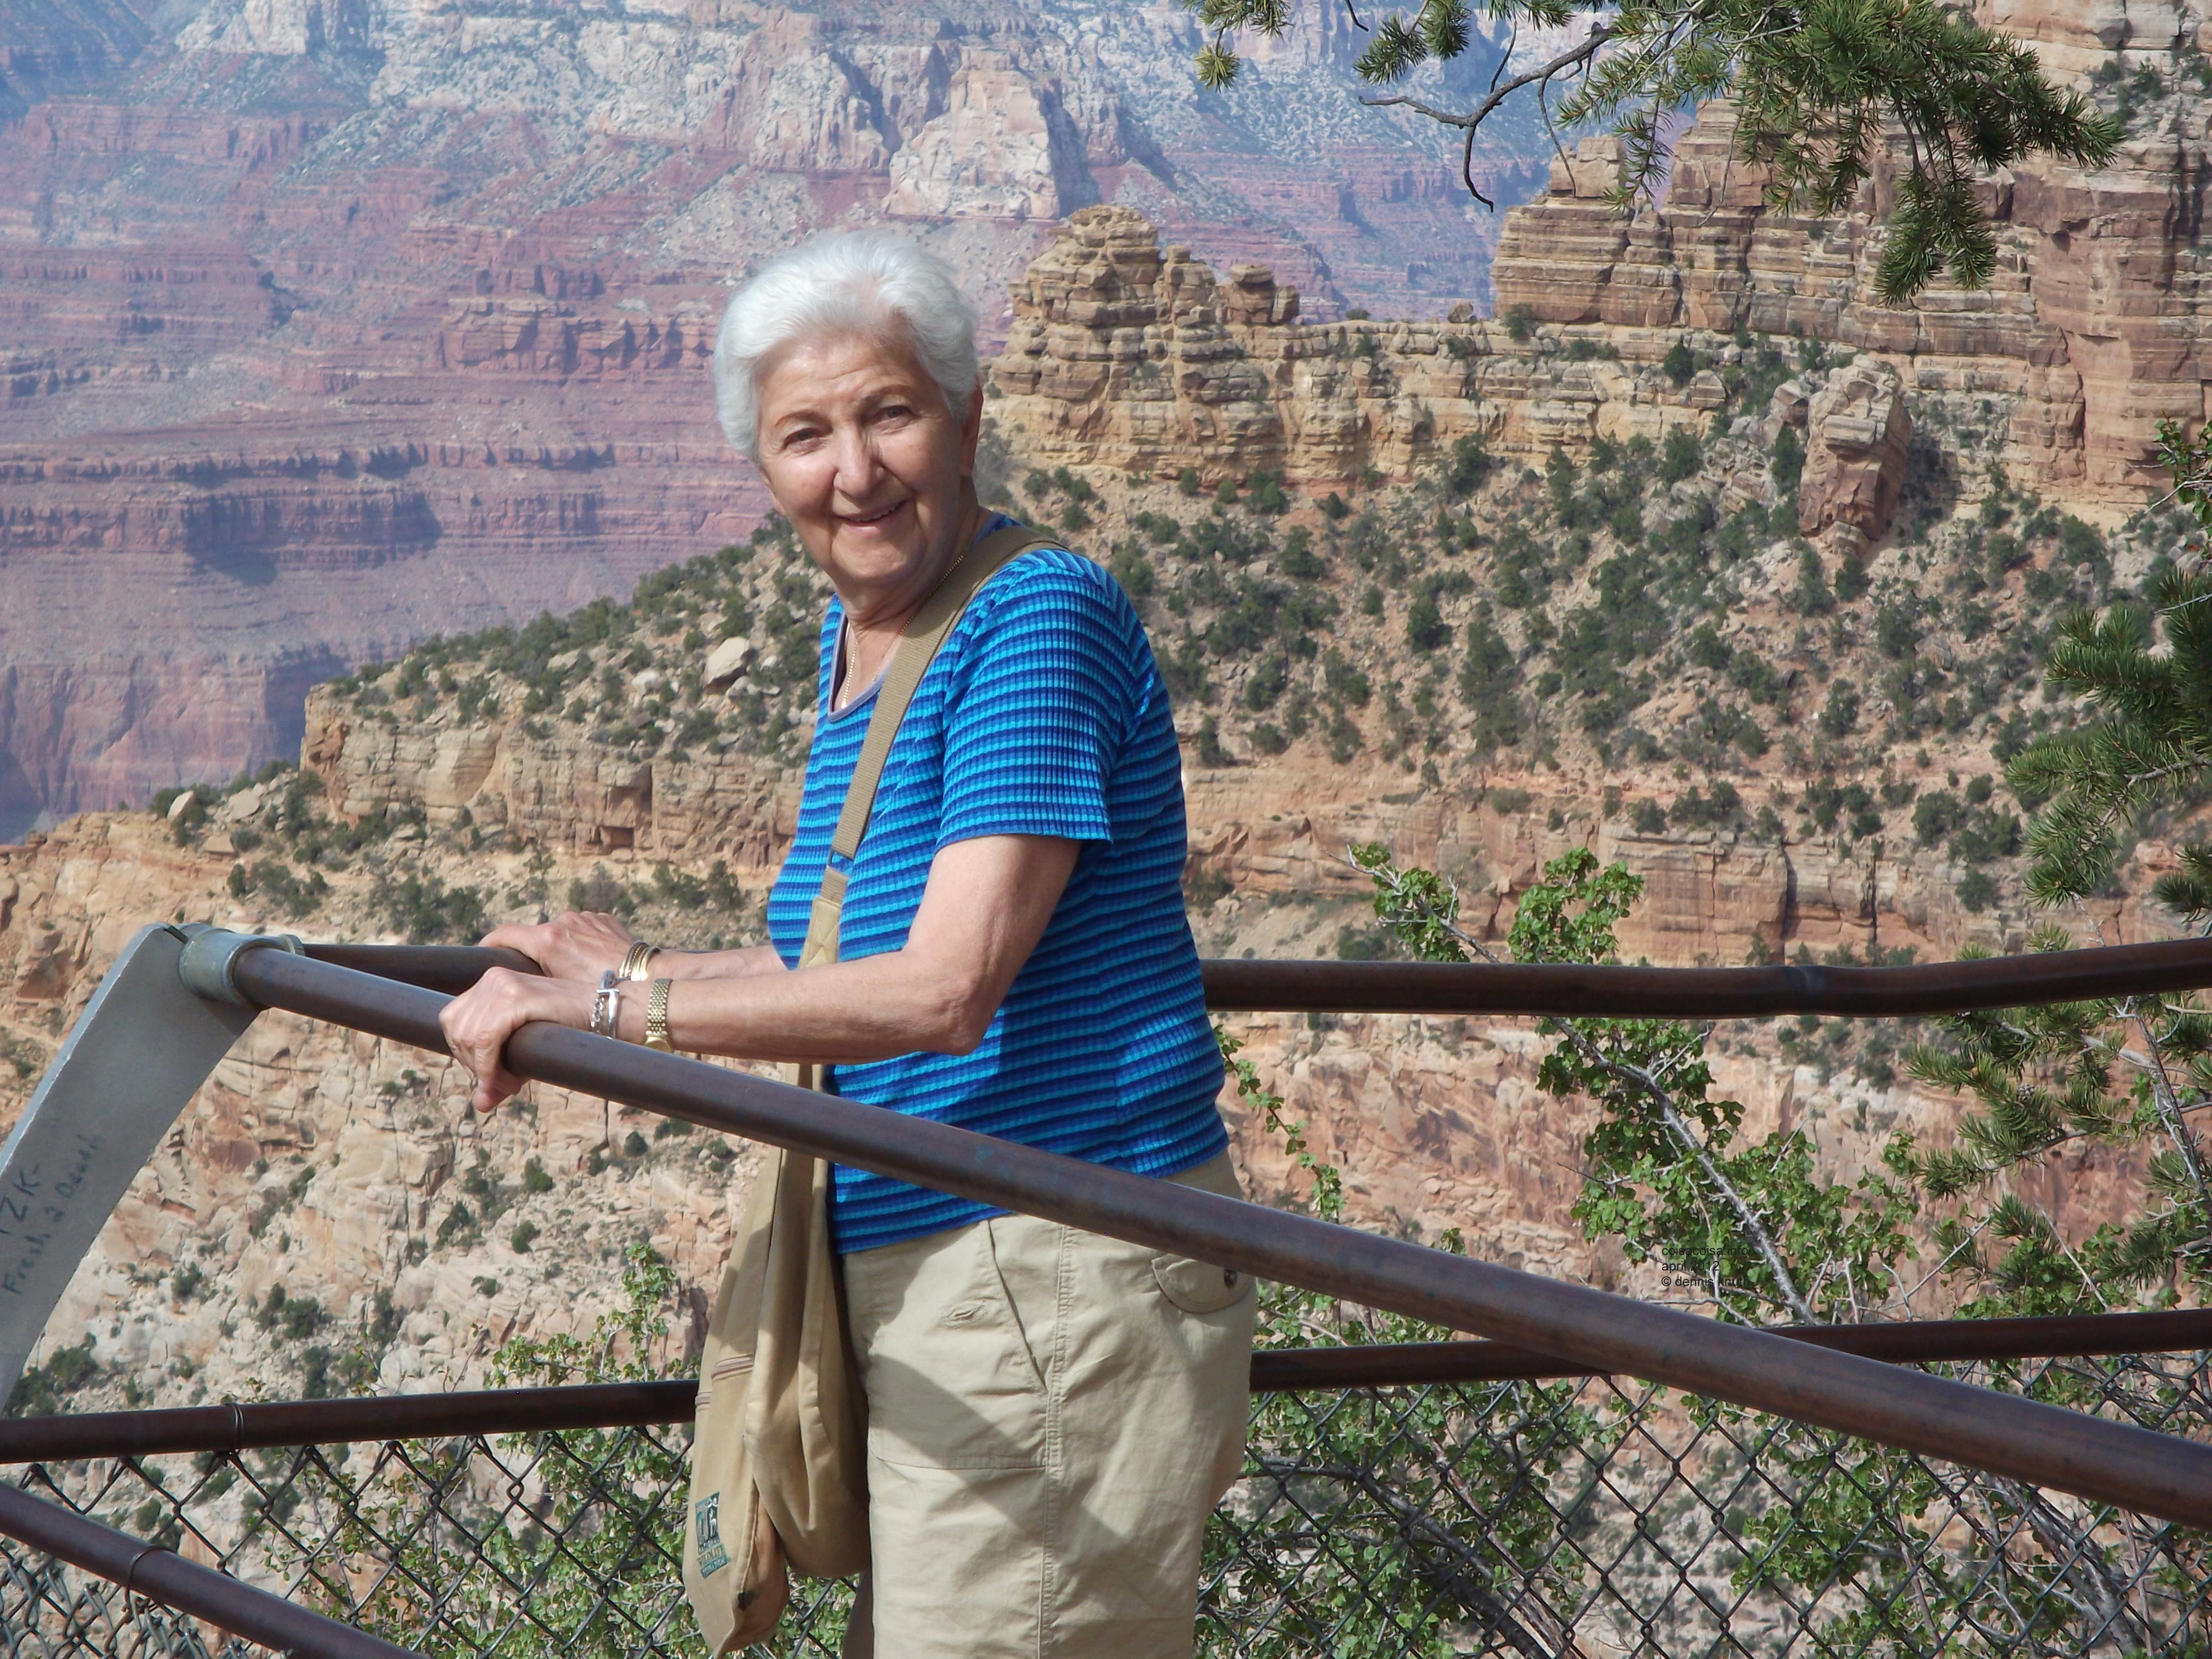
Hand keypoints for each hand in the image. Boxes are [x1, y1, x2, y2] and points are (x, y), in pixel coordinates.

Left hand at [439, 967, 592, 1113]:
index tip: (489, 1076)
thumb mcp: (527, 1049)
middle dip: (474, 1066)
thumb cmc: (570, 1029)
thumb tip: (479, 1104)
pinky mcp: (516, 998)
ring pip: (468, 1037)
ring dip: (485, 1071)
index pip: (452, 1021)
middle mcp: (492, 978)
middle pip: (456, 1031)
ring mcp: (503, 985)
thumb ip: (500, 1073)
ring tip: (512, 1085)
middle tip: (504, 1086)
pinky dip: (489, 1066)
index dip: (464, 1055)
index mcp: (490, 982)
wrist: (606, 1012)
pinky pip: (485, 1040)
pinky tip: (508, 1082)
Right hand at [482, 912, 637, 982]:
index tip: (484, 953)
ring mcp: (584, 918)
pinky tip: (589, 961)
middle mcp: (563, 922)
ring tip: (568, 971)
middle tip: (532, 973)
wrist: (646, 978)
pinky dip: (580, 942)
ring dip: (559, 948)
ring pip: (560, 932)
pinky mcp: (601, 919)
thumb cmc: (603, 993)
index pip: (505, 934)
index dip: (490, 944)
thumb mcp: (560, 993)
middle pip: (534, 936)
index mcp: (548, 940)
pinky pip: (582, 929)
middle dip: (530, 953)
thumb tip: (512, 990)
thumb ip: (536, 983)